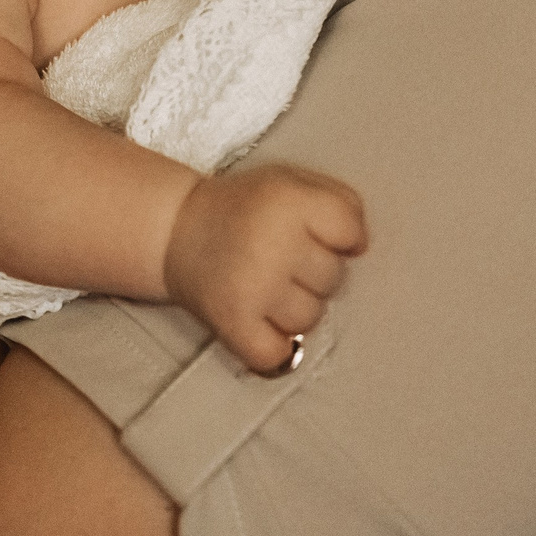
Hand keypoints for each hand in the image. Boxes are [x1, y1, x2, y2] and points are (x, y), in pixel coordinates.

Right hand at [163, 165, 366, 373]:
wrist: (174, 229)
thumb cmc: (244, 207)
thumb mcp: (291, 181)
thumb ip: (338, 201)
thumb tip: (360, 247)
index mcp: (289, 200)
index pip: (350, 231)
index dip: (340, 236)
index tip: (315, 234)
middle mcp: (273, 242)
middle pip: (334, 278)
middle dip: (314, 272)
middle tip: (280, 258)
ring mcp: (253, 286)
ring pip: (310, 318)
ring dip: (294, 308)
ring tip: (266, 287)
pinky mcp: (233, 322)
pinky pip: (277, 354)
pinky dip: (274, 346)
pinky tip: (261, 322)